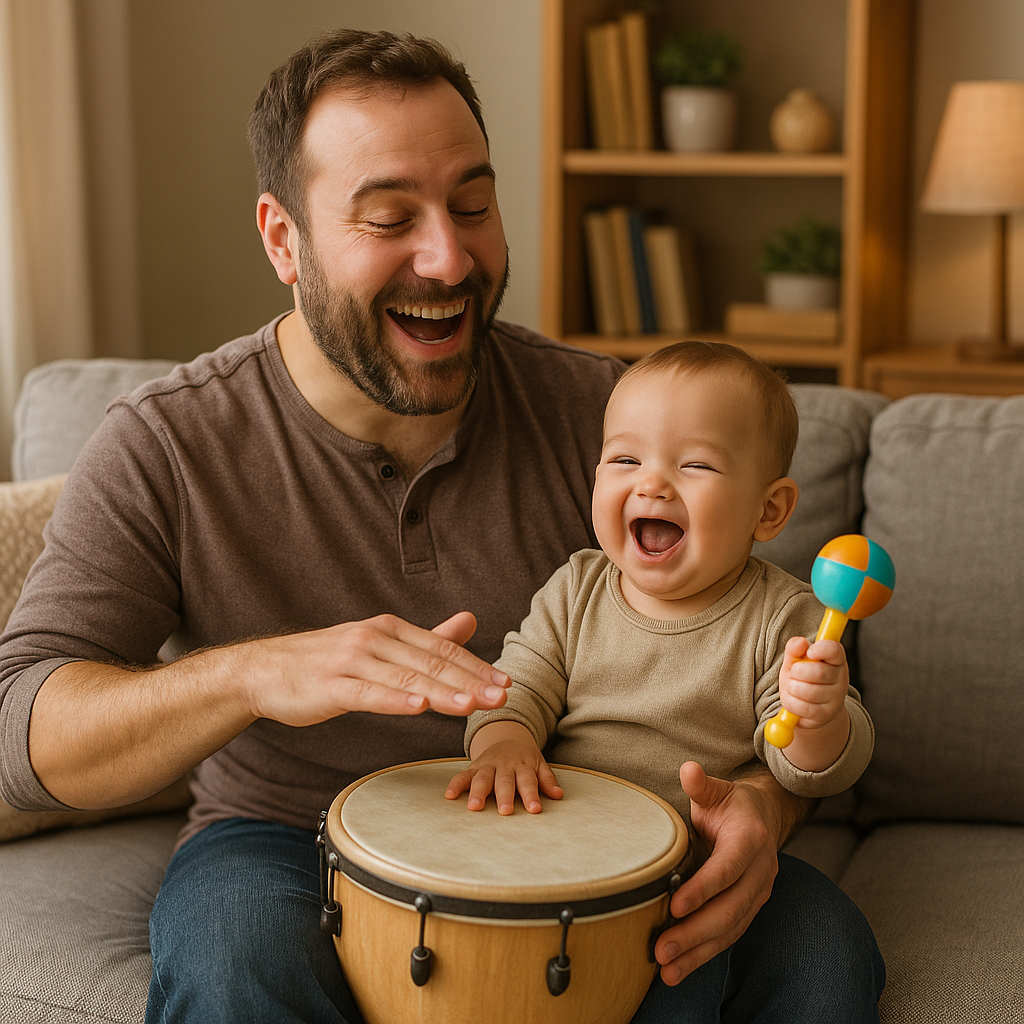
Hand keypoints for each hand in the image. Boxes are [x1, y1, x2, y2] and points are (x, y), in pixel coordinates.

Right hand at [244, 611, 509, 724]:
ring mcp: (352, 661)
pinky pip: (369, 694)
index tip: (505, 683)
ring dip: (441, 692)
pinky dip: (395, 699)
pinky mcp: (331, 686)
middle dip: (470, 681)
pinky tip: (418, 706)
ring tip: (472, 705)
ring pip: (406, 678)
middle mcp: (375, 639)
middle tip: (502, 696)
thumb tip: (471, 620)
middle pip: (431, 663)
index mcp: (390, 629)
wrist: (264, 671)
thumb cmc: (327, 662)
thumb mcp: (381, 645)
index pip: (442, 649)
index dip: (475, 666)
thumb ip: (428, 638)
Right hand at [444, 721, 562, 813]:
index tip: (535, 809)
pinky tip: (449, 796)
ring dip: (478, 791)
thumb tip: (558, 795)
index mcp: (523, 765)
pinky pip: (463, 775)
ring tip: (475, 806)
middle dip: (504, 796)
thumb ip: (547, 779)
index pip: (528, 781)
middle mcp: (505, 765)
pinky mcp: (474, 766)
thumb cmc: (525, 758)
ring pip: (483, 778)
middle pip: (505, 781)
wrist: (507, 736)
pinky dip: (456, 784)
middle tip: (505, 811)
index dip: (531, 795)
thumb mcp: (539, 764)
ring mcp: (488, 765)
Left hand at [652, 762, 784, 985]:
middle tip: (663, 948)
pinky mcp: (750, 908)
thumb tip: (687, 769)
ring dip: (699, 952)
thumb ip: (701, 785)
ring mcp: (758, 893)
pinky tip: (680, 969)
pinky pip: (730, 935)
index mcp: (750, 839)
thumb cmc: (731, 804)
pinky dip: (705, 954)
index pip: (728, 869)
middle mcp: (761, 871)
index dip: (703, 888)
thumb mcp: (716, 791)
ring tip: (667, 970)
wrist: (764, 817)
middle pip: (730, 908)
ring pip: (731, 929)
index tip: (675, 905)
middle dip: (696, 932)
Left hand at [778, 636, 847, 728]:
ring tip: (792, 686)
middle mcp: (841, 678)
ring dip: (791, 687)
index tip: (809, 652)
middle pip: (819, 672)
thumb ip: (795, 648)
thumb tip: (800, 642)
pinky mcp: (826, 714)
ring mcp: (836, 698)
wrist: (807, 707)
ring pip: (808, 691)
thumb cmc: (801, 678)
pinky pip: (803, 707)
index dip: (820, 649)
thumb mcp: (795, 660)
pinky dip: (790, 702)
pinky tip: (792, 699)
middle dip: (797, 671)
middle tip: (793, 672)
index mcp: (835, 659)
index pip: (834, 650)